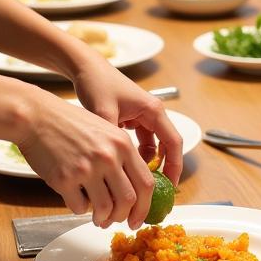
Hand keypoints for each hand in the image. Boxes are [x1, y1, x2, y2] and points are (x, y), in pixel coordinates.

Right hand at [17, 95, 158, 229]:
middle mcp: (108, 156)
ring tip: (97, 217)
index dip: (144, 207)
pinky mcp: (65, 180)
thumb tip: (131, 190)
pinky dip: (80, 209)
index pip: (146, 183)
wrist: (36, 116)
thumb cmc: (69, 122)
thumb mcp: (104, 130)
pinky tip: (76, 199)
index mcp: (122, 143)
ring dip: (103, 218)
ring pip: (106, 209)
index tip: (138, 219)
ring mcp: (86, 169)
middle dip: (124, 217)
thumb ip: (120, 156)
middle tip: (116, 221)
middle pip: (129, 200)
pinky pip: (79, 207)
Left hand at [72, 60, 183, 185]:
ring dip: (147, 163)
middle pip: (166, 146)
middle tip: (153, 193)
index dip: (175, 167)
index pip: (173, 142)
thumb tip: (114, 169)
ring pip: (152, 145)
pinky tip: (123, 167)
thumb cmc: (97, 84)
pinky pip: (140, 141)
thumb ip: (112, 140)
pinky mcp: (131, 118)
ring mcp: (142, 115)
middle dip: (163, 169)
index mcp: (152, 110)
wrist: (85, 67)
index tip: (170, 188)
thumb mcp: (104, 113)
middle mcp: (152, 112)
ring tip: (135, 183)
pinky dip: (136, 155)